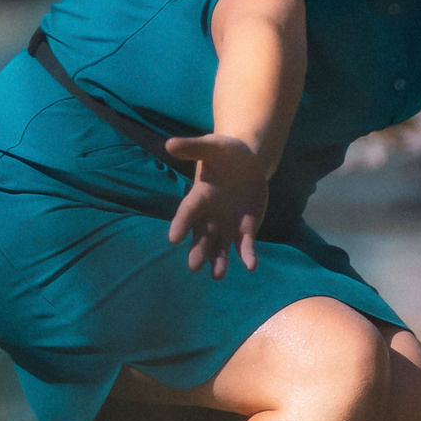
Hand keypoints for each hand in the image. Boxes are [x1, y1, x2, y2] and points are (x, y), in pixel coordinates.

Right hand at [160, 133, 269, 276]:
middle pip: (202, 236)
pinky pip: (245, 245)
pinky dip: (247, 255)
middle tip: (194, 266)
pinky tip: (251, 265)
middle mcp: (210, 215)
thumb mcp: (214, 146)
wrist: (248, 164)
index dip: (181, 223)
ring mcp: (227, 225)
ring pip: (220, 246)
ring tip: (217, 275)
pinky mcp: (245, 230)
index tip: (173, 239)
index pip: (188, 211)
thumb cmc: (226, 153)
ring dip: (219, 261)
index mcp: (200, 195)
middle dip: (199, 250)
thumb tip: (169, 144)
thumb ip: (195, 147)